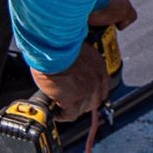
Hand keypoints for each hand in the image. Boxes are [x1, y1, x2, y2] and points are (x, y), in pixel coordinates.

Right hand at [30, 0, 137, 116]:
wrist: (51, 43)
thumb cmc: (60, 38)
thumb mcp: (79, 40)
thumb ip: (83, 48)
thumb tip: (82, 50)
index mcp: (99, 66)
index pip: (101, 86)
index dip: (89, 88)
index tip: (80, 88)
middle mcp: (96, 80)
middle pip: (94, 100)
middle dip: (81, 99)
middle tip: (67, 96)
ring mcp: (86, 92)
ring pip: (81, 108)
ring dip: (70, 105)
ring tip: (59, 100)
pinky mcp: (74, 100)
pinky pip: (69, 115)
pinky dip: (61, 112)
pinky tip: (55, 105)